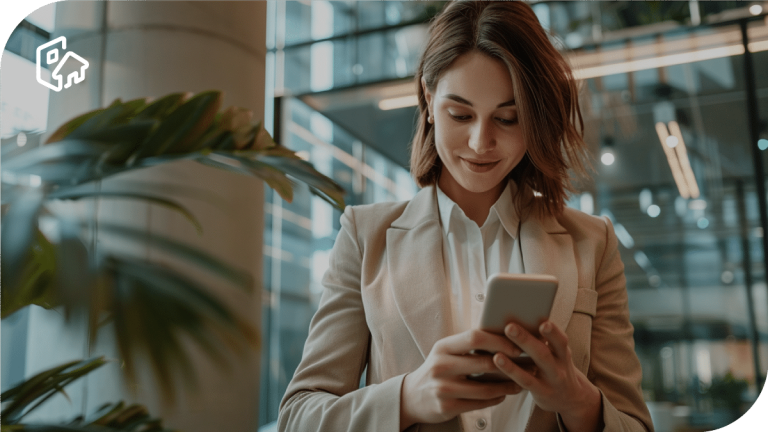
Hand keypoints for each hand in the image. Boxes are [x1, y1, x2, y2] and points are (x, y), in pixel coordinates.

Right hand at [399, 329, 522, 430]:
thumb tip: (504, 337)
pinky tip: (504, 394)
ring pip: (485, 387)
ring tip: (521, 383)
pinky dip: (496, 398)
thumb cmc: (437, 370)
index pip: (475, 337)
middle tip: (528, 365)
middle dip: (510, 364)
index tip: (517, 345)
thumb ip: (468, 346)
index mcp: (442, 347)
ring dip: (507, 385)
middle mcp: (441, 366)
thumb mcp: (445, 352)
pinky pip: (479, 403)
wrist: (412, 396)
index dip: (499, 340)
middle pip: (484, 362)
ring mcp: (443, 388)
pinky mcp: (447, 407)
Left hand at [492, 321, 603, 431]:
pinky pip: (525, 382)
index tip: (543, 322)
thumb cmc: (557, 367)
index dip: (553, 332)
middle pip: (543, 353)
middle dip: (526, 340)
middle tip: (509, 327)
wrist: (571, 397)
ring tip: (497, 353)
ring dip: (514, 362)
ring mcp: (550, 381)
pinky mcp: (541, 392)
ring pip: (531, 372)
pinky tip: (498, 362)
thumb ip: (544, 339)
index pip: (561, 340)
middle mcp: (558, 367)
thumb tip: (521, 314)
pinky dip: (511, 372)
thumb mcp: (557, 353)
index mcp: (562, 352)